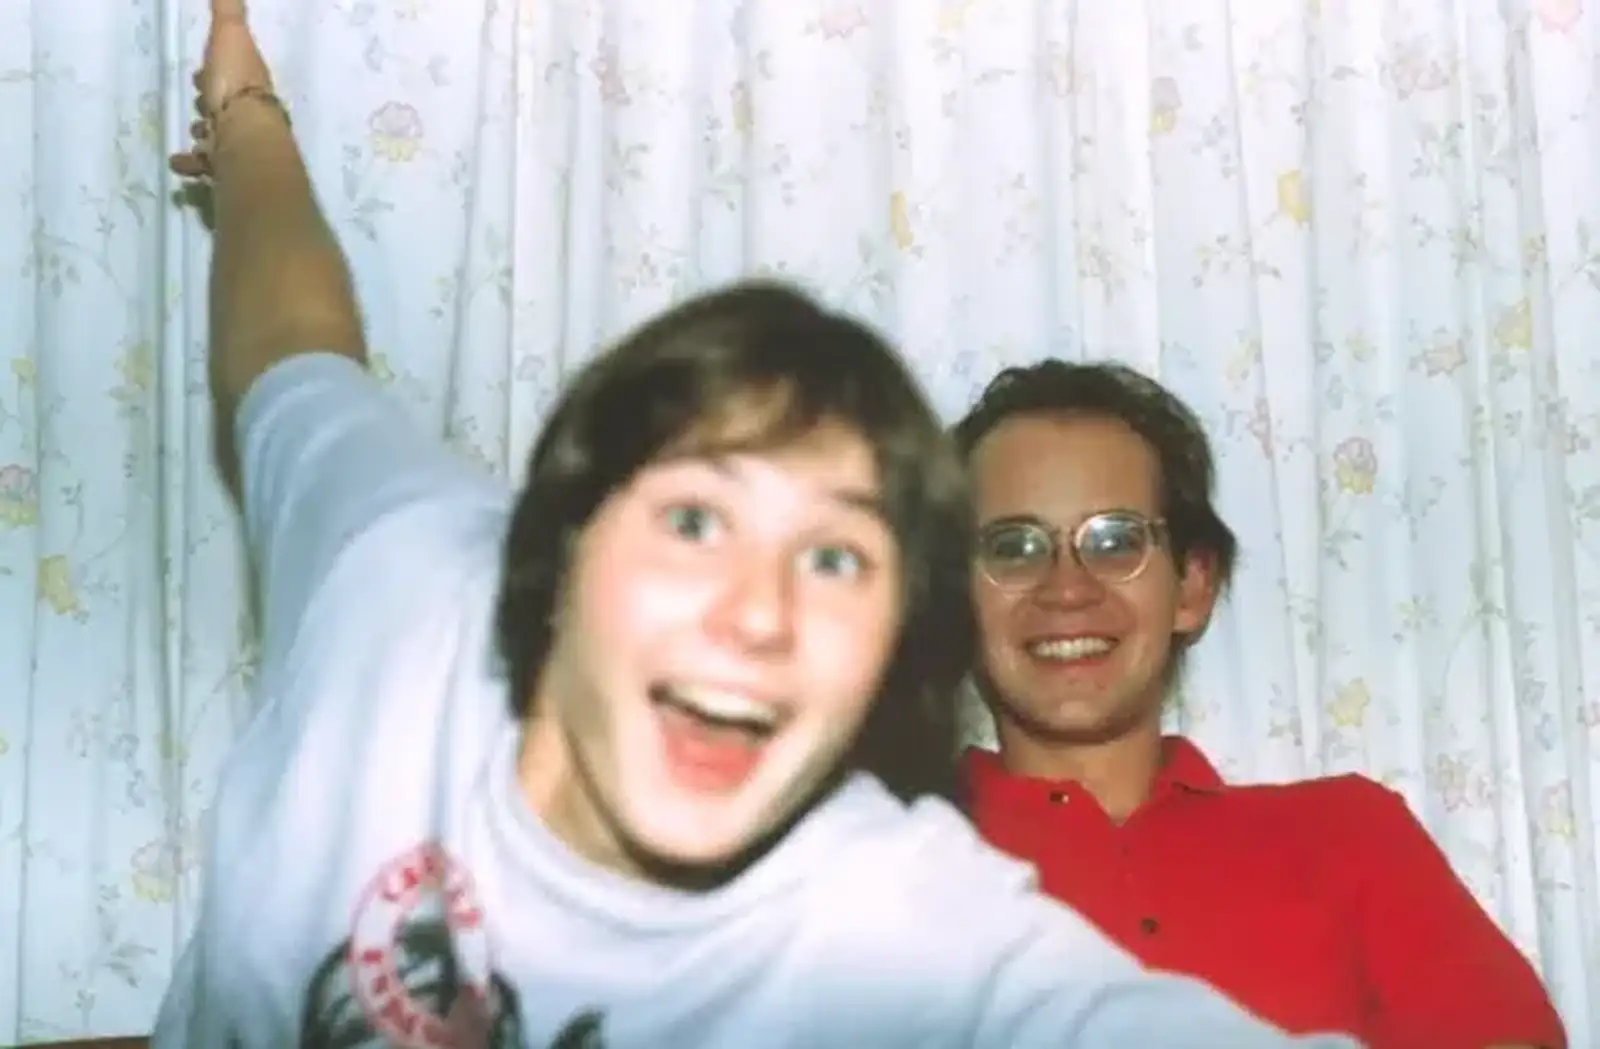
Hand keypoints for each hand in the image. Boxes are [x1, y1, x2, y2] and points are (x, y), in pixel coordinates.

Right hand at [170, 0, 275, 179]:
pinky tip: (178, 162)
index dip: (218, 69)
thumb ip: (228, 8)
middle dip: (210, 102)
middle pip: (226, 106)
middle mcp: (248, 113)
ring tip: (192, 131)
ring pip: (219, 136)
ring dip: (205, 133)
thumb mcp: (230, 35)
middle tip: (197, 100)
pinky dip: (191, 163)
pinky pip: (206, 165)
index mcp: (249, 82)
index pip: (233, 73)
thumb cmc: (236, 84)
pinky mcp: (226, 166)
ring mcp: (239, 141)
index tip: (202, 71)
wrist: (245, 138)